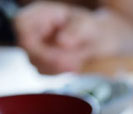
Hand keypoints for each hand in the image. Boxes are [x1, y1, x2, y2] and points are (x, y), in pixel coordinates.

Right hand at [14, 1, 132, 73]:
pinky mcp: (44, 61)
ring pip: (36, 63)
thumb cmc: (94, 28)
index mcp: (41, 13)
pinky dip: (60, 73)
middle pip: (28, 49)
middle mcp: (35, 30)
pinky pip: (46, 72)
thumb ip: (75, 32)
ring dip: (57, 68)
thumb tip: (62, 43)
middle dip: (51, 60)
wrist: (104, 39)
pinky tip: (75, 67)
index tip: (56, 54)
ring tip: (77, 63)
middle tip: (74, 63)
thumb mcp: (87, 25)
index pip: (22, 26)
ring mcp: (38, 47)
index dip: (33, 42)